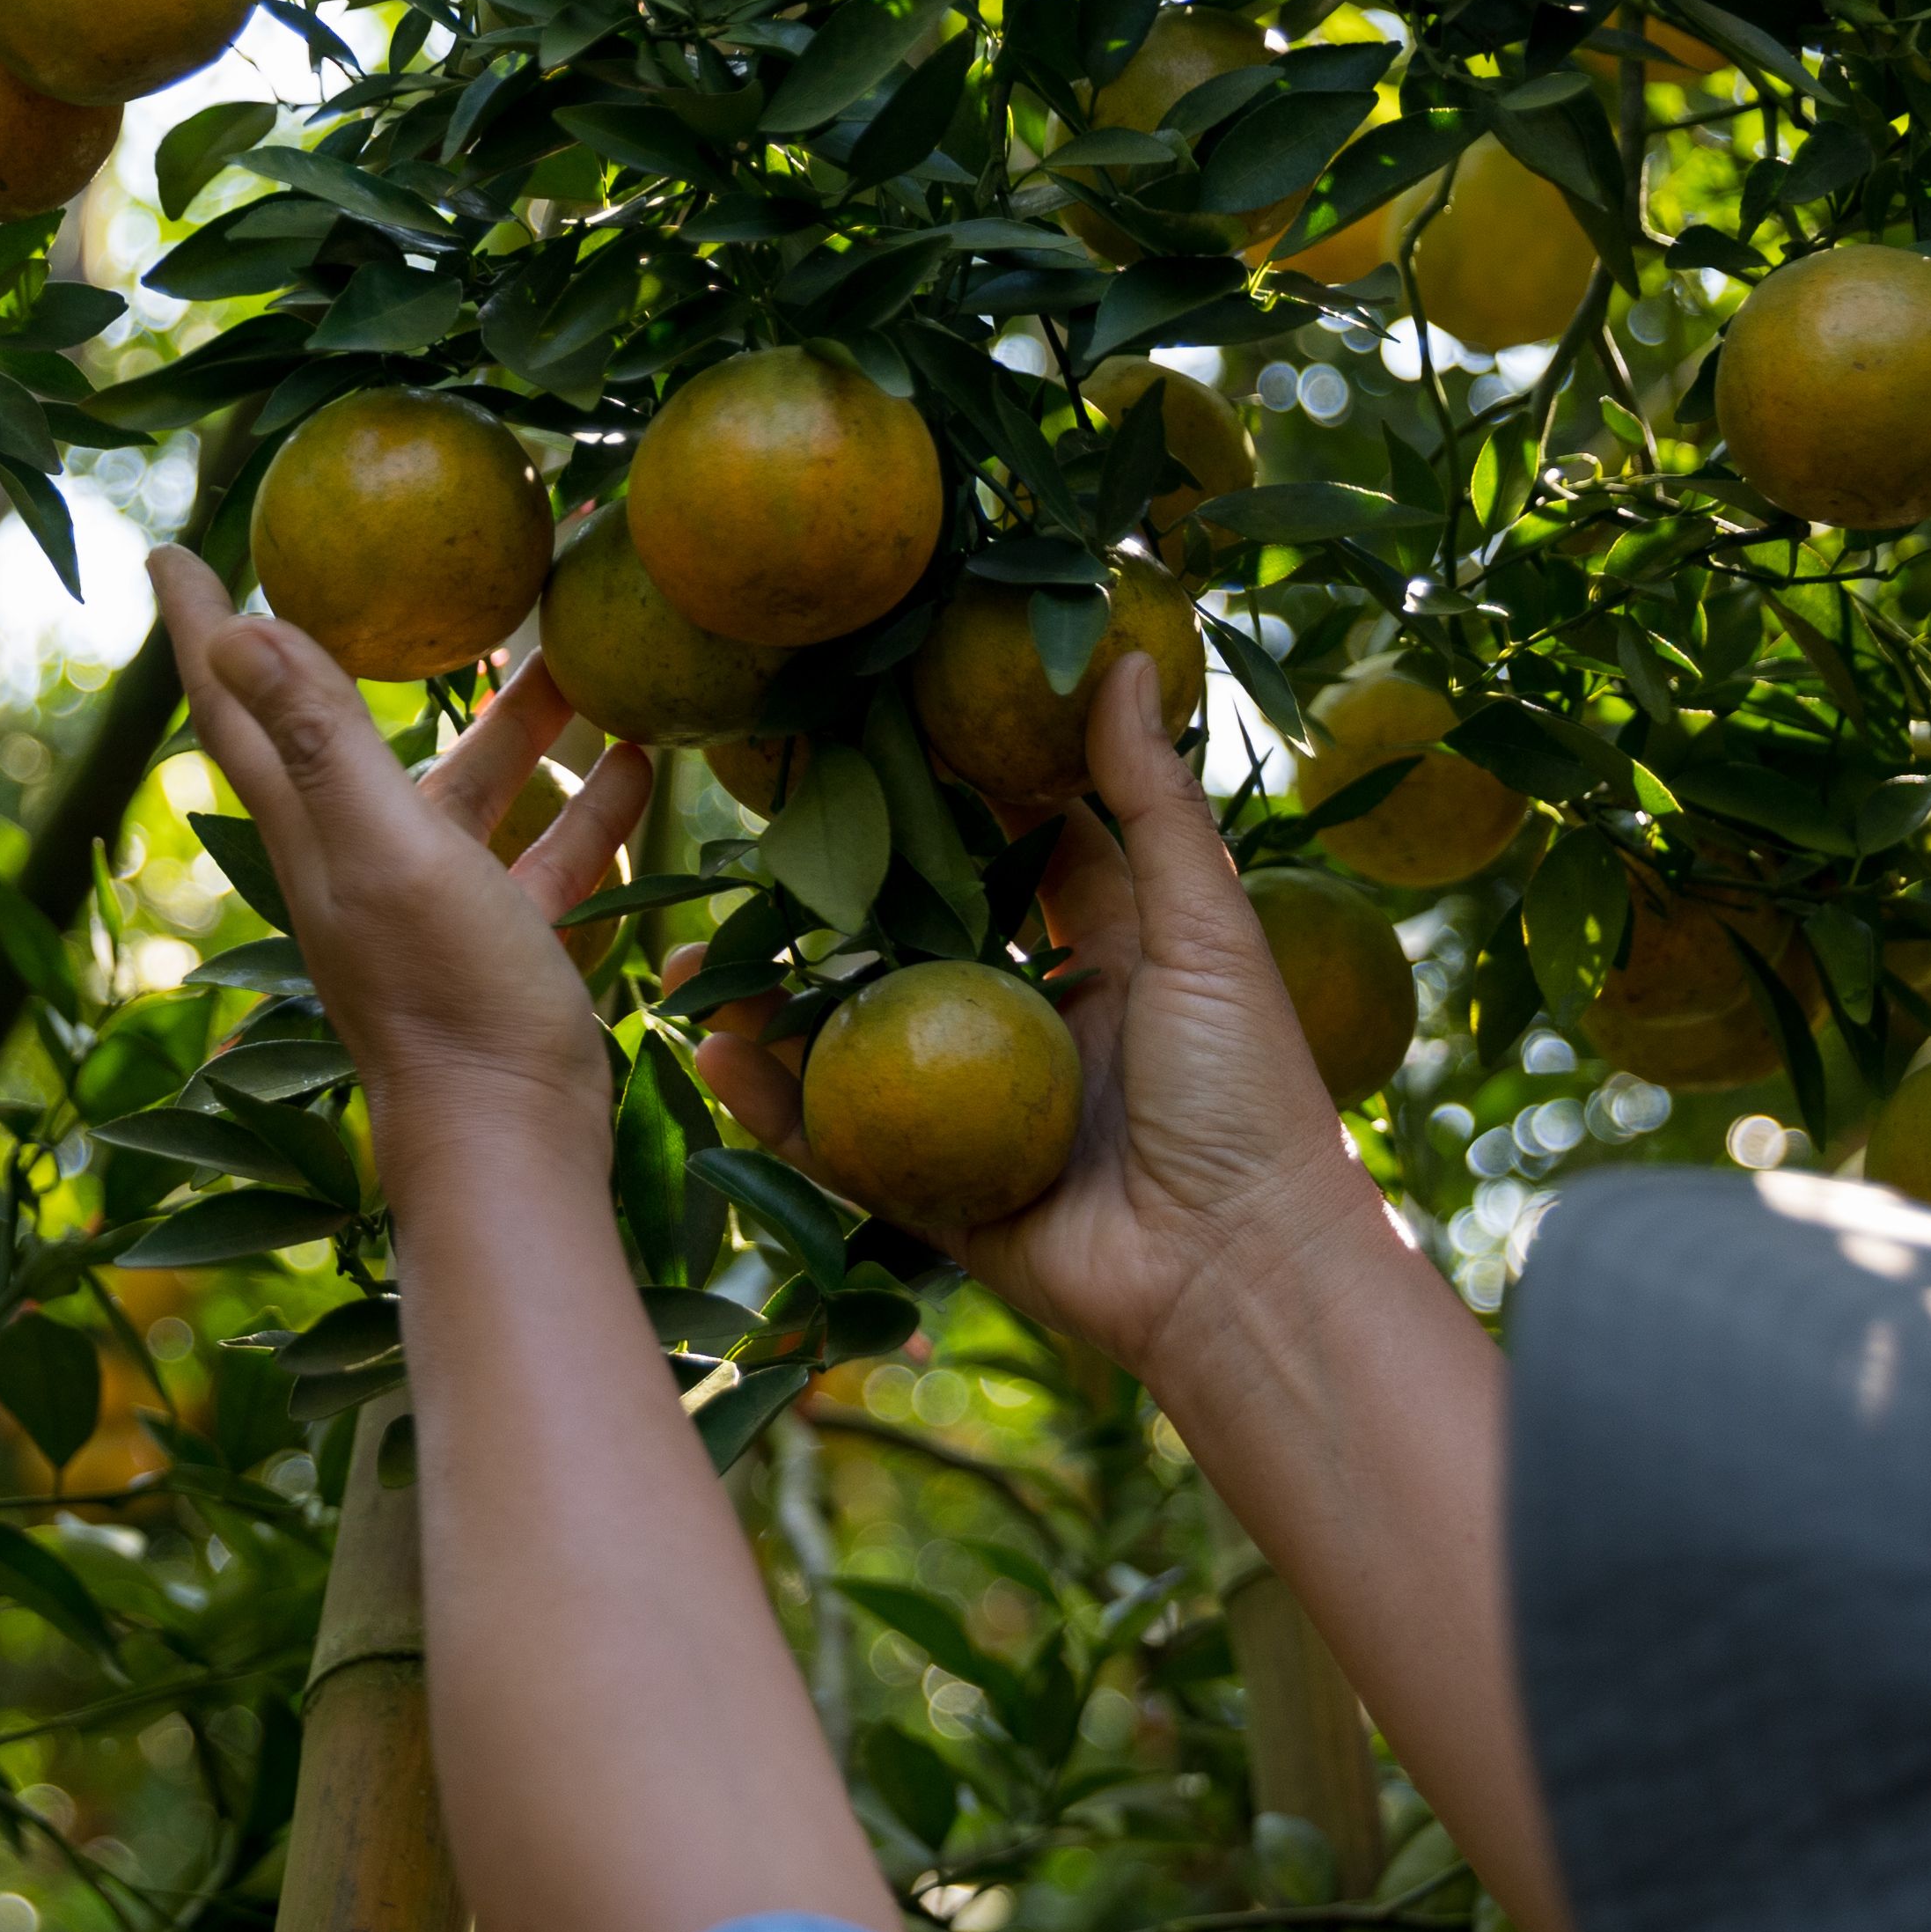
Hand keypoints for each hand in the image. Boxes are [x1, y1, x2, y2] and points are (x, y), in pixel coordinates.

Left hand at [148, 547, 649, 1158]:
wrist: (510, 1140)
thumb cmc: (447, 994)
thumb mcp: (387, 848)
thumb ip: (323, 738)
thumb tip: (237, 624)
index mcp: (313, 830)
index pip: (239, 703)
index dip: (203, 625)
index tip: (173, 548)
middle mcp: (358, 861)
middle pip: (349, 733)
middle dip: (370, 649)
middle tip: (398, 574)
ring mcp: (431, 908)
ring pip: (462, 788)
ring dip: (506, 721)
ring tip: (570, 653)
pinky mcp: (501, 947)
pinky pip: (539, 855)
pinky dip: (577, 807)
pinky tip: (636, 764)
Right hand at [694, 650, 1395, 1386]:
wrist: (1244, 1274)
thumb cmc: (1247, 1091)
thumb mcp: (1207, 930)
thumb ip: (1153, 802)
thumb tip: (1131, 656)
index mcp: (1117, 954)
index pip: (1022, 845)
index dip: (955, 787)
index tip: (871, 724)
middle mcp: (1042, 1024)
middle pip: (919, 940)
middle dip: (838, 891)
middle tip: (750, 829)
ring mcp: (986, 1112)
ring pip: (861, 1040)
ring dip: (776, 1000)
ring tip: (683, 952)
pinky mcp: (949, 1196)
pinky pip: (844, 1145)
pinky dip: (775, 1107)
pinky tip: (710, 1055)